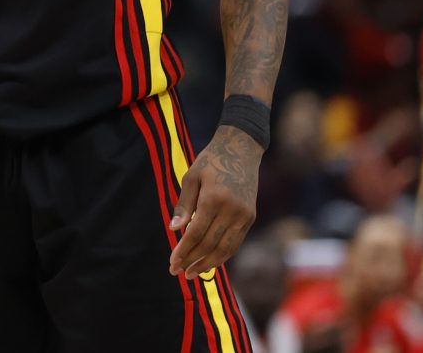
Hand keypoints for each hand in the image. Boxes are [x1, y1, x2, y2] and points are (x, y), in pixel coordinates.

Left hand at [168, 126, 261, 279]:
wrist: (241, 150)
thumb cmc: (210, 162)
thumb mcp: (191, 177)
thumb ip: (184, 204)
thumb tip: (174, 229)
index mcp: (213, 199)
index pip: (195, 234)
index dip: (183, 251)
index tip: (172, 263)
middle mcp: (231, 210)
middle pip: (210, 244)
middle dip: (193, 261)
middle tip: (178, 273)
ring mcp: (244, 215)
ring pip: (226, 248)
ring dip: (208, 263)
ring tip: (193, 273)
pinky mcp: (250, 217)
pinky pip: (236, 242)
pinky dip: (223, 254)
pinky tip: (210, 261)